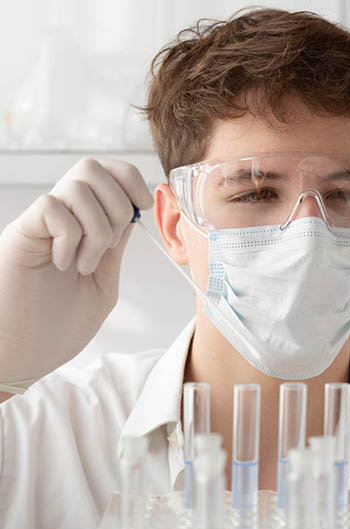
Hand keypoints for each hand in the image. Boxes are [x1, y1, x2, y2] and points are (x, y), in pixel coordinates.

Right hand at [0, 158, 152, 388]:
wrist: (23, 355)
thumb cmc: (58, 327)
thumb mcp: (103, 284)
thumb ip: (116, 248)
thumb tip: (133, 212)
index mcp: (84, 226)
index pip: (108, 173)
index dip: (131, 180)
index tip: (143, 207)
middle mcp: (61, 217)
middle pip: (93, 167)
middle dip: (118, 204)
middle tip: (108, 247)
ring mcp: (40, 223)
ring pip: (78, 184)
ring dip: (97, 228)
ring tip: (83, 265)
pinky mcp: (21, 232)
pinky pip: (53, 206)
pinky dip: (69, 236)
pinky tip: (61, 264)